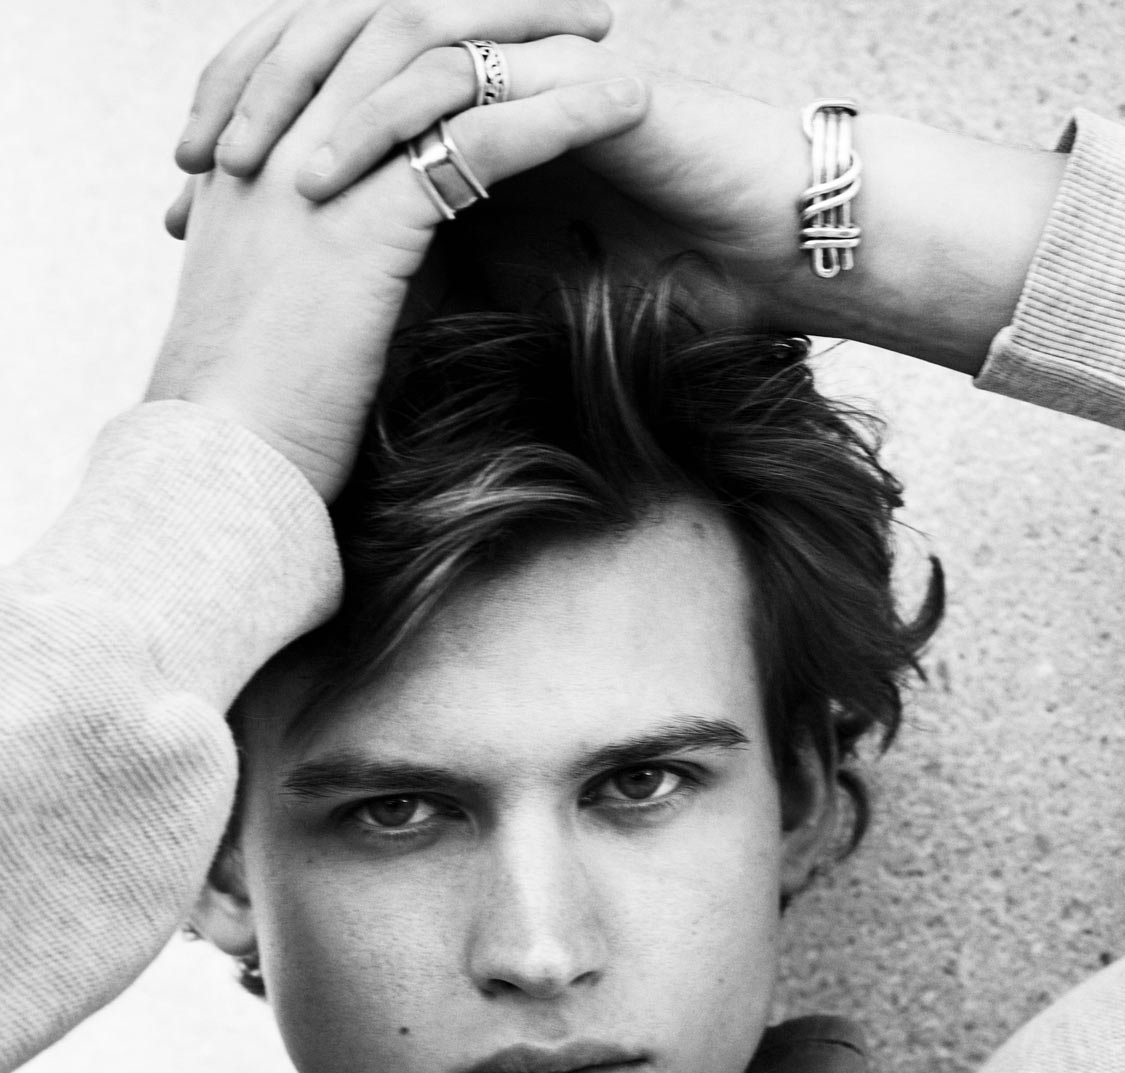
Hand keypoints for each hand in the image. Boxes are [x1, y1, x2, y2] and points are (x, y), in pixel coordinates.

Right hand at [149, 15, 647, 500]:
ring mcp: (312, 166)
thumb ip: (352, 246)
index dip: (426, 21)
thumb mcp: (296, 299)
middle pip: (391, 17)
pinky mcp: (363, 218)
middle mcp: (276, 135)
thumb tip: (425, 244)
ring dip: (531, 37)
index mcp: (253, 148)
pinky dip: (558, 115)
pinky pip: (477, 139)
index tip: (494, 24)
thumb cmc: (260, 404)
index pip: (343, 40)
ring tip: (606, 34)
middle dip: (487, 1)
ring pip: (435, 55)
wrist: (221, 462)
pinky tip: (621, 105)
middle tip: (566, 4)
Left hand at [169, 0, 1065, 371]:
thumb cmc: (666, 285)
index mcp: (463, 122)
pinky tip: (333, 173)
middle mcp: (487, 83)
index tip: (192, 218)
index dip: (259, 155)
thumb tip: (361, 343)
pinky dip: (393, 127)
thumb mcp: (524, 291)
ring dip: (304, 107)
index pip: (338, 116)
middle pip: (339, 68)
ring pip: (389, 61)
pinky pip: (464, 88)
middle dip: (253, 111)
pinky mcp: (569, 86)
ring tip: (238, 170)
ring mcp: (527, 73)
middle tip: (187, 176)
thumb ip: (448, 284)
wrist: (777, 260)